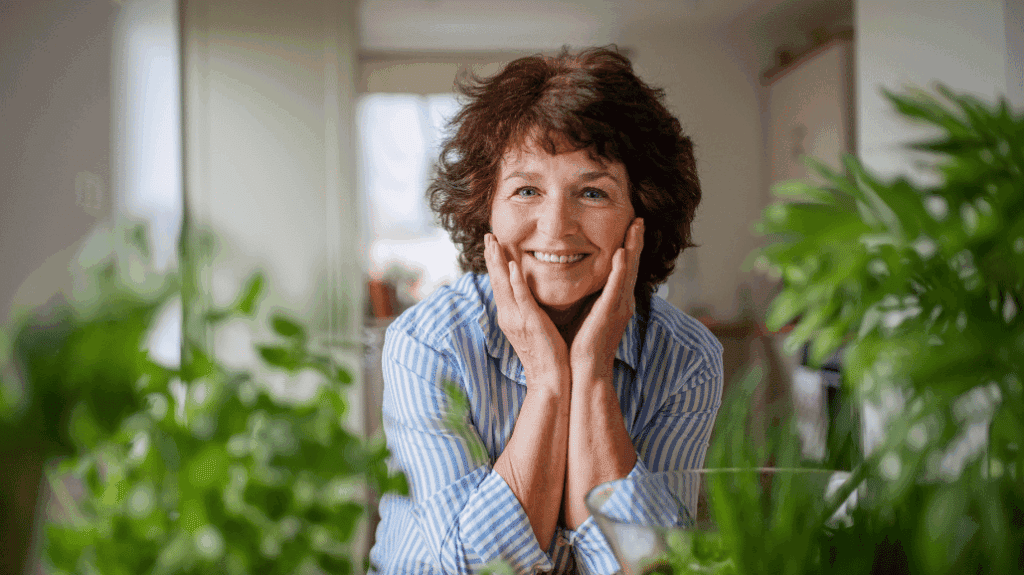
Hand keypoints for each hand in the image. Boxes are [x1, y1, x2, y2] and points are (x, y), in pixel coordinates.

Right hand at [484, 234, 569, 391]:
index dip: (495, 263)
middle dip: (491, 257)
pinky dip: (515, 282)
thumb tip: (532, 297)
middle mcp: (508, 315)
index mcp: (510, 315)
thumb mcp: (534, 327)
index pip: (500, 284)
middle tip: (488, 235)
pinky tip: (512, 266)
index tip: (492, 244)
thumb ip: (530, 309)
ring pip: (503, 285)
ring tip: (494, 242)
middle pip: (496, 280)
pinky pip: (521, 299)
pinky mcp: (530, 323)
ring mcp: (517, 319)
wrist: (551, 378)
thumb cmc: (547, 354)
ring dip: (498, 262)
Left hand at [569, 218, 643, 380]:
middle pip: (631, 265)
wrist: (584, 371)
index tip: (630, 227)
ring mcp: (618, 307)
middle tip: (639, 219)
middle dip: (636, 241)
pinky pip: (616, 287)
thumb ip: (587, 297)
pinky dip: (620, 269)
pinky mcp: (609, 314)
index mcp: (616, 302)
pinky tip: (621, 253)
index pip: (624, 269)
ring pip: (628, 271)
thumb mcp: (586, 314)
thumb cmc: (581, 346)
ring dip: (632, 247)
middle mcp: (622, 302)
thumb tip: (577, 282)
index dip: (629, 247)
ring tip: (635, 226)